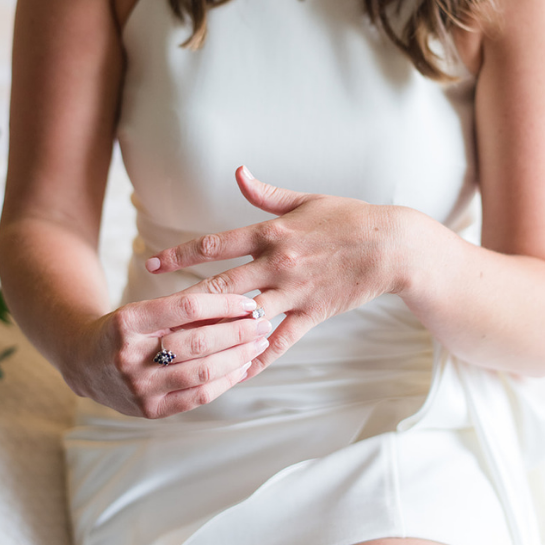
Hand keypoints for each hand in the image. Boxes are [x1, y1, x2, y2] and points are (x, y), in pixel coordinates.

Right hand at [67, 291, 269, 418]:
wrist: (83, 362)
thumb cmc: (126, 329)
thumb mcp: (145, 310)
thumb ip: (185, 311)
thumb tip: (242, 306)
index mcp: (128, 322)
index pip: (188, 307)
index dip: (224, 303)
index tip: (250, 301)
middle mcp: (129, 357)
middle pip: (199, 343)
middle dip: (239, 332)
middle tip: (264, 322)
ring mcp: (138, 388)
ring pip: (203, 373)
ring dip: (239, 357)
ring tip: (259, 343)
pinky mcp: (149, 411)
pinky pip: (198, 397)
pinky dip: (226, 381)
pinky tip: (243, 366)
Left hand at [145, 167, 405, 378]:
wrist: (392, 245)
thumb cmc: (351, 218)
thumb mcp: (307, 200)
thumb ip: (267, 193)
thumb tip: (238, 173)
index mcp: (272, 232)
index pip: (215, 245)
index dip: (180, 255)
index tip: (152, 264)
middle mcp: (278, 263)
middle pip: (220, 287)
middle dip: (182, 301)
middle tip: (151, 316)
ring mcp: (295, 291)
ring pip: (245, 317)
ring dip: (213, 334)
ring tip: (181, 350)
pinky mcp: (313, 313)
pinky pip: (280, 341)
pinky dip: (257, 357)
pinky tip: (236, 372)